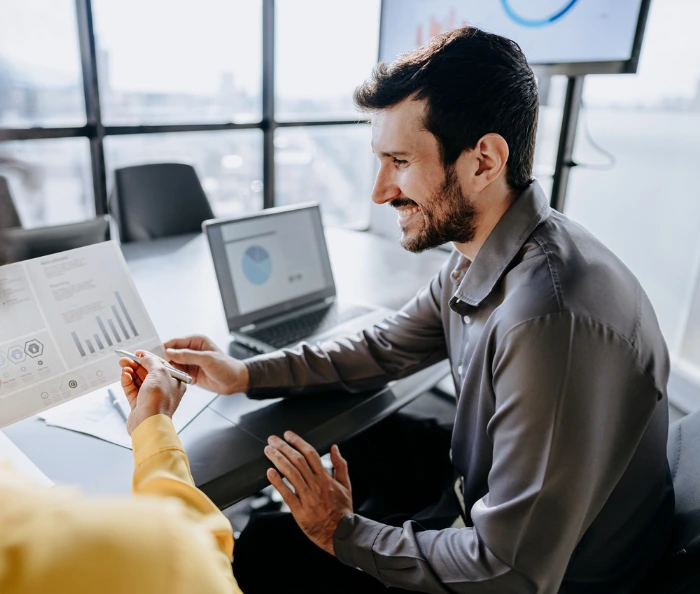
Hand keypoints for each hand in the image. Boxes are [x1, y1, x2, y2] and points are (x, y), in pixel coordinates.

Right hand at [119, 351, 186, 434]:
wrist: (149, 423)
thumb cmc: (159, 400)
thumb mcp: (159, 373)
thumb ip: (151, 361)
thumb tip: (144, 356)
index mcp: (175, 382)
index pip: (162, 365)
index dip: (149, 358)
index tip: (138, 353)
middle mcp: (164, 390)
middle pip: (148, 372)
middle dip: (136, 364)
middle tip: (126, 358)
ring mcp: (152, 397)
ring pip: (139, 380)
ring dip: (131, 371)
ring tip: (123, 364)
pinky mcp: (140, 404)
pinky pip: (133, 390)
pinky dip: (128, 381)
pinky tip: (125, 375)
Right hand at [164, 335, 248, 394]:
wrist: (235, 381)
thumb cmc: (227, 367)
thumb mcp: (208, 359)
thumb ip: (188, 356)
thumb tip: (171, 352)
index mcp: (196, 341)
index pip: (175, 342)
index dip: (164, 348)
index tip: (155, 354)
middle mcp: (191, 350)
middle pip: (171, 354)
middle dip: (165, 361)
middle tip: (160, 368)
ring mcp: (190, 362)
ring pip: (172, 365)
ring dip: (171, 370)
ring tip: (172, 375)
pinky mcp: (190, 373)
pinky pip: (177, 374)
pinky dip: (176, 377)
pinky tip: (178, 380)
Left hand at [265, 431, 351, 555]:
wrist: (341, 533)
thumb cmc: (342, 509)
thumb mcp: (345, 485)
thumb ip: (340, 465)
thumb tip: (335, 448)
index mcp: (325, 478)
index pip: (310, 454)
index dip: (298, 442)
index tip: (288, 435)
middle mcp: (315, 485)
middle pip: (297, 460)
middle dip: (283, 447)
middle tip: (272, 439)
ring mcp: (307, 497)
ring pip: (291, 474)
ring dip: (278, 460)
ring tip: (268, 451)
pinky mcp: (299, 510)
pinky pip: (286, 494)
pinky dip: (277, 482)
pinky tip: (269, 472)